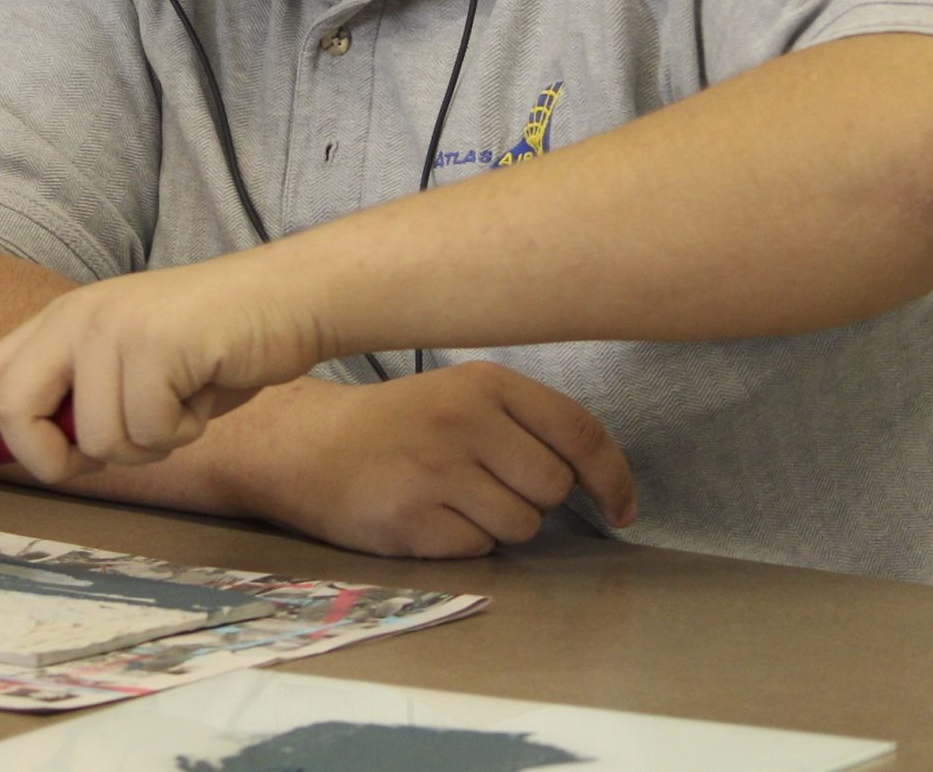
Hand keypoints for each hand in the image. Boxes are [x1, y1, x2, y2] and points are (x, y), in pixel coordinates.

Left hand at [0, 256, 330, 497]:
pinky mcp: (155, 343)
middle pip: (14, 413)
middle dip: (53, 461)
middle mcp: (76, 316)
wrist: (288, 299)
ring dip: (147, 445)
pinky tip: (204, 393)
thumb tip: (26, 461)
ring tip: (181, 403)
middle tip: (103, 458)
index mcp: (60, 320)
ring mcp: (113, 326)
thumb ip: (77, 403)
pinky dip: (183, 433)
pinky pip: (149, 432)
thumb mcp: (128, 370)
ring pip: (98, 440)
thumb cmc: (213, 347)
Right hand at [233, 363, 636, 557]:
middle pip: (553, 486)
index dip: (612, 477)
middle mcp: (464, 421)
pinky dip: (464, 542)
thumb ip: (527, 423)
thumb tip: (602, 478)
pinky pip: (479, 549)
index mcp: (486, 383)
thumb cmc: (401, 425)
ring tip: (454, 498)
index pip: (579, 431)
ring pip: (522, 526)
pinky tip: (429, 516)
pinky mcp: (412, 520)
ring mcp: (436, 472)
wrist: (309, 447)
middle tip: (489, 482)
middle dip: (534, 497)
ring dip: (500, 524)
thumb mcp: (463, 396)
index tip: (622, 509)